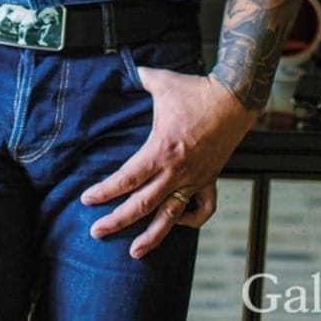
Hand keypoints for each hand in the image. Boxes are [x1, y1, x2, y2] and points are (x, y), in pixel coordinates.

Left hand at [80, 66, 257, 257]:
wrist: (233, 100)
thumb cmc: (196, 90)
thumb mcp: (162, 80)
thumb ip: (140, 76)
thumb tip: (127, 68)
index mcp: (160, 150)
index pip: (126, 179)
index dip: (104, 192)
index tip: (87, 200)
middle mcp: (176, 171)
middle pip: (141, 205)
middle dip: (116, 221)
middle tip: (97, 232)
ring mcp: (195, 179)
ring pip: (170, 217)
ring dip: (151, 237)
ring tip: (134, 252)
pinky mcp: (210, 180)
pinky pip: (202, 210)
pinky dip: (190, 220)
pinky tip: (176, 221)